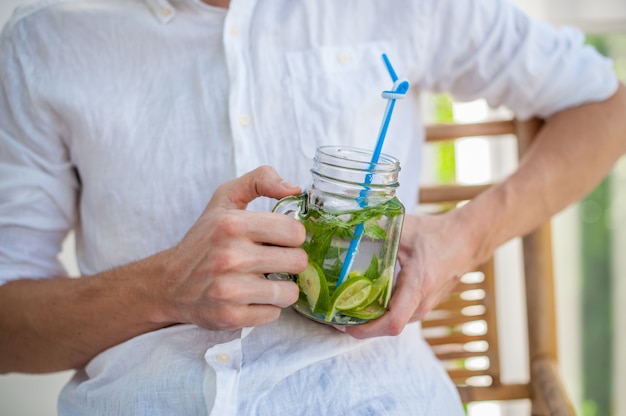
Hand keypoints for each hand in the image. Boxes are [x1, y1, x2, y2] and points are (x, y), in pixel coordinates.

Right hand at [157, 166, 306, 330]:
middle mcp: (230, 256)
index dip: (292, 236)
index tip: (279, 239)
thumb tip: (295, 189)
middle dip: (290, 262)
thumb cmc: (204, 239)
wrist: (169, 284)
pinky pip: (274, 314)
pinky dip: (266, 307)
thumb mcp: (225, 199)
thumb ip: (260, 180)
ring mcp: (229, 289)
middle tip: (272, 261)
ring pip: (290, 292)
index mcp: (232, 224)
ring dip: (281, 288)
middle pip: (298, 261)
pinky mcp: (230, 316)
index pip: (295, 231)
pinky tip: (250, 298)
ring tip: (263, 281)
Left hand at [343, 210, 477, 337]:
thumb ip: (375, 228)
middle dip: (357, 325)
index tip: (342, 323)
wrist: (466, 240)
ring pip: (389, 324)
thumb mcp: (404, 228)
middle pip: (385, 328)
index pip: (392, 322)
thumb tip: (344, 224)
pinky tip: (360, 301)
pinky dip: (376, 314)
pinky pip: (395, 317)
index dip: (364, 329)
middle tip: (331, 314)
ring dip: (366, 321)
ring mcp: (422, 308)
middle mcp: (421, 304)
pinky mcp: (420, 306)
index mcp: (417, 285)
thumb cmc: (436, 234)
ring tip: (341, 308)